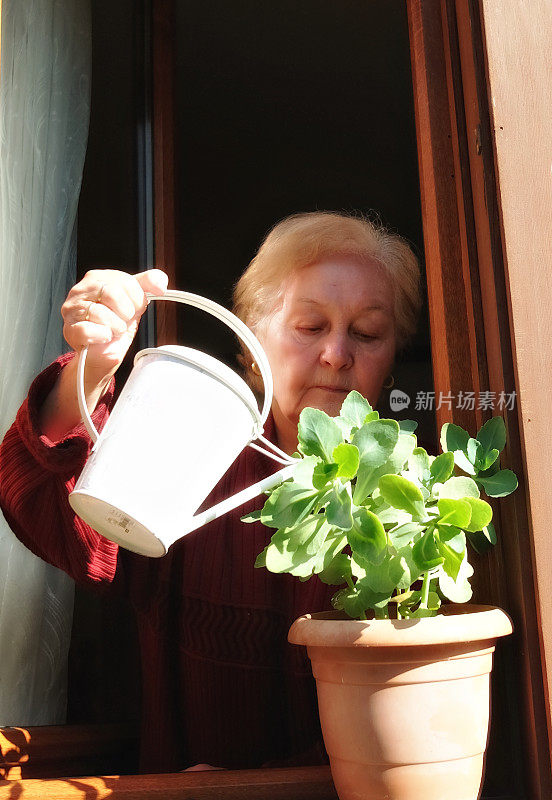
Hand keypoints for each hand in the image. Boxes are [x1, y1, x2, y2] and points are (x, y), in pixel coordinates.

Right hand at [61, 268, 167, 385]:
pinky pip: (88, 330)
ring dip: (116, 326)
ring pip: (100, 312)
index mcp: (98, 278)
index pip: (125, 281)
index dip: (137, 299)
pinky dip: (102, 336)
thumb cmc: (117, 324)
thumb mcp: (135, 301)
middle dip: (126, 312)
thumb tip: (160, 284)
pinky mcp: (69, 329)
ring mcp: (72, 309)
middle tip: (124, 320)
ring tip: (114, 330)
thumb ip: (148, 284)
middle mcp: (81, 290)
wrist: (104, 352)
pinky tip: (104, 337)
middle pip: (112, 293)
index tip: (135, 308)